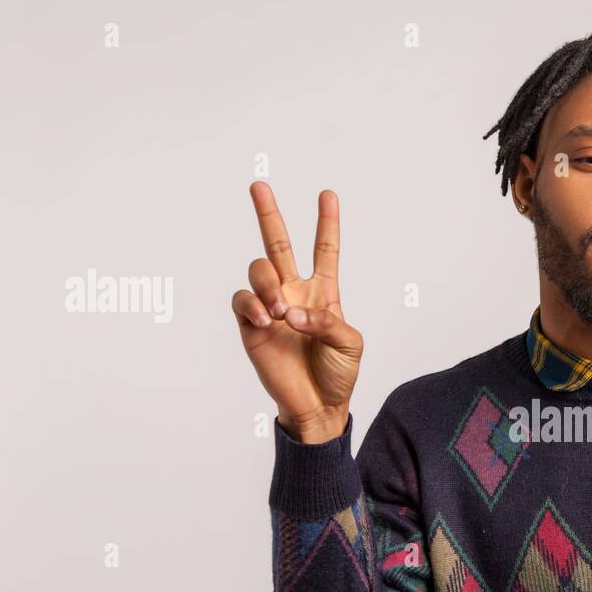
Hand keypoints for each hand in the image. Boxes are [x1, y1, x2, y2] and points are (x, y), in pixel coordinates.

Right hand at [231, 181, 362, 442]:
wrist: (318, 406)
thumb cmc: (338, 374)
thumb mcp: (349, 344)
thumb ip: (326, 322)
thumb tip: (292, 313)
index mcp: (324, 293)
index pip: (325, 250)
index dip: (327, 222)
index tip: (328, 194)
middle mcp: (294, 293)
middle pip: (278, 244)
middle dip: (268, 214)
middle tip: (259, 185)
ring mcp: (271, 307)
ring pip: (258, 270)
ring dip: (267, 283)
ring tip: (280, 310)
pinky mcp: (252, 326)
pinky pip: (242, 301)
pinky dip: (253, 305)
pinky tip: (268, 320)